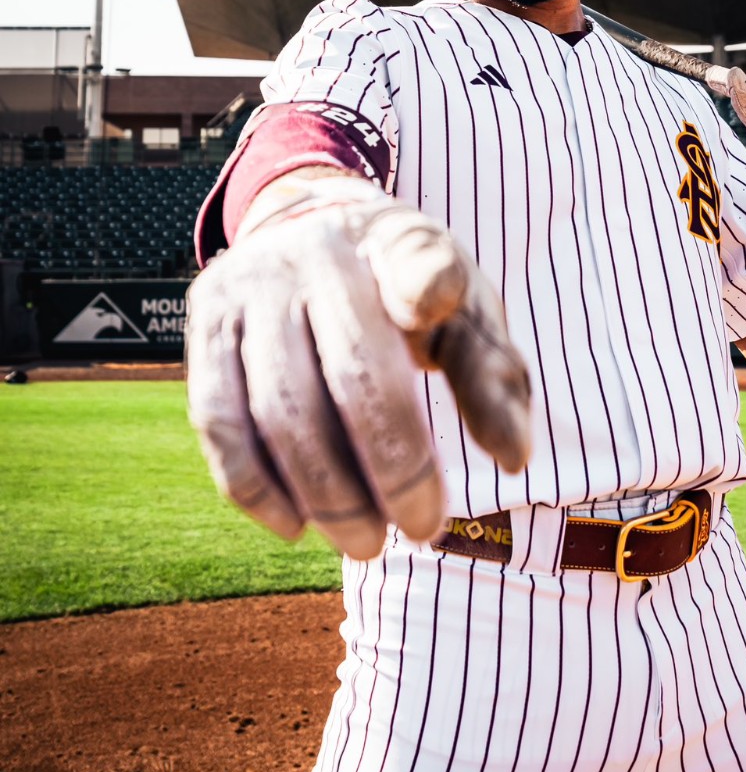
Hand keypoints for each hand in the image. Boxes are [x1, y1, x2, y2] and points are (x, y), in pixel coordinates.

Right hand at [185, 175, 530, 558]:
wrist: (311, 228)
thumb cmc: (408, 294)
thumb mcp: (462, 314)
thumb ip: (492, 377)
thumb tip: (514, 457)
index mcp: (396, 240)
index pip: (416, 261)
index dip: (425, 286)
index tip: (433, 308)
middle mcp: (315, 253)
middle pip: (351, 377)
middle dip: (392, 470)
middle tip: (423, 530)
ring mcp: (249, 286)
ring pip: (279, 412)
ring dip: (326, 496)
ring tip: (367, 543)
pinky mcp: (205, 324)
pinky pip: (218, 421)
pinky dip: (255, 487)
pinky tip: (296, 526)